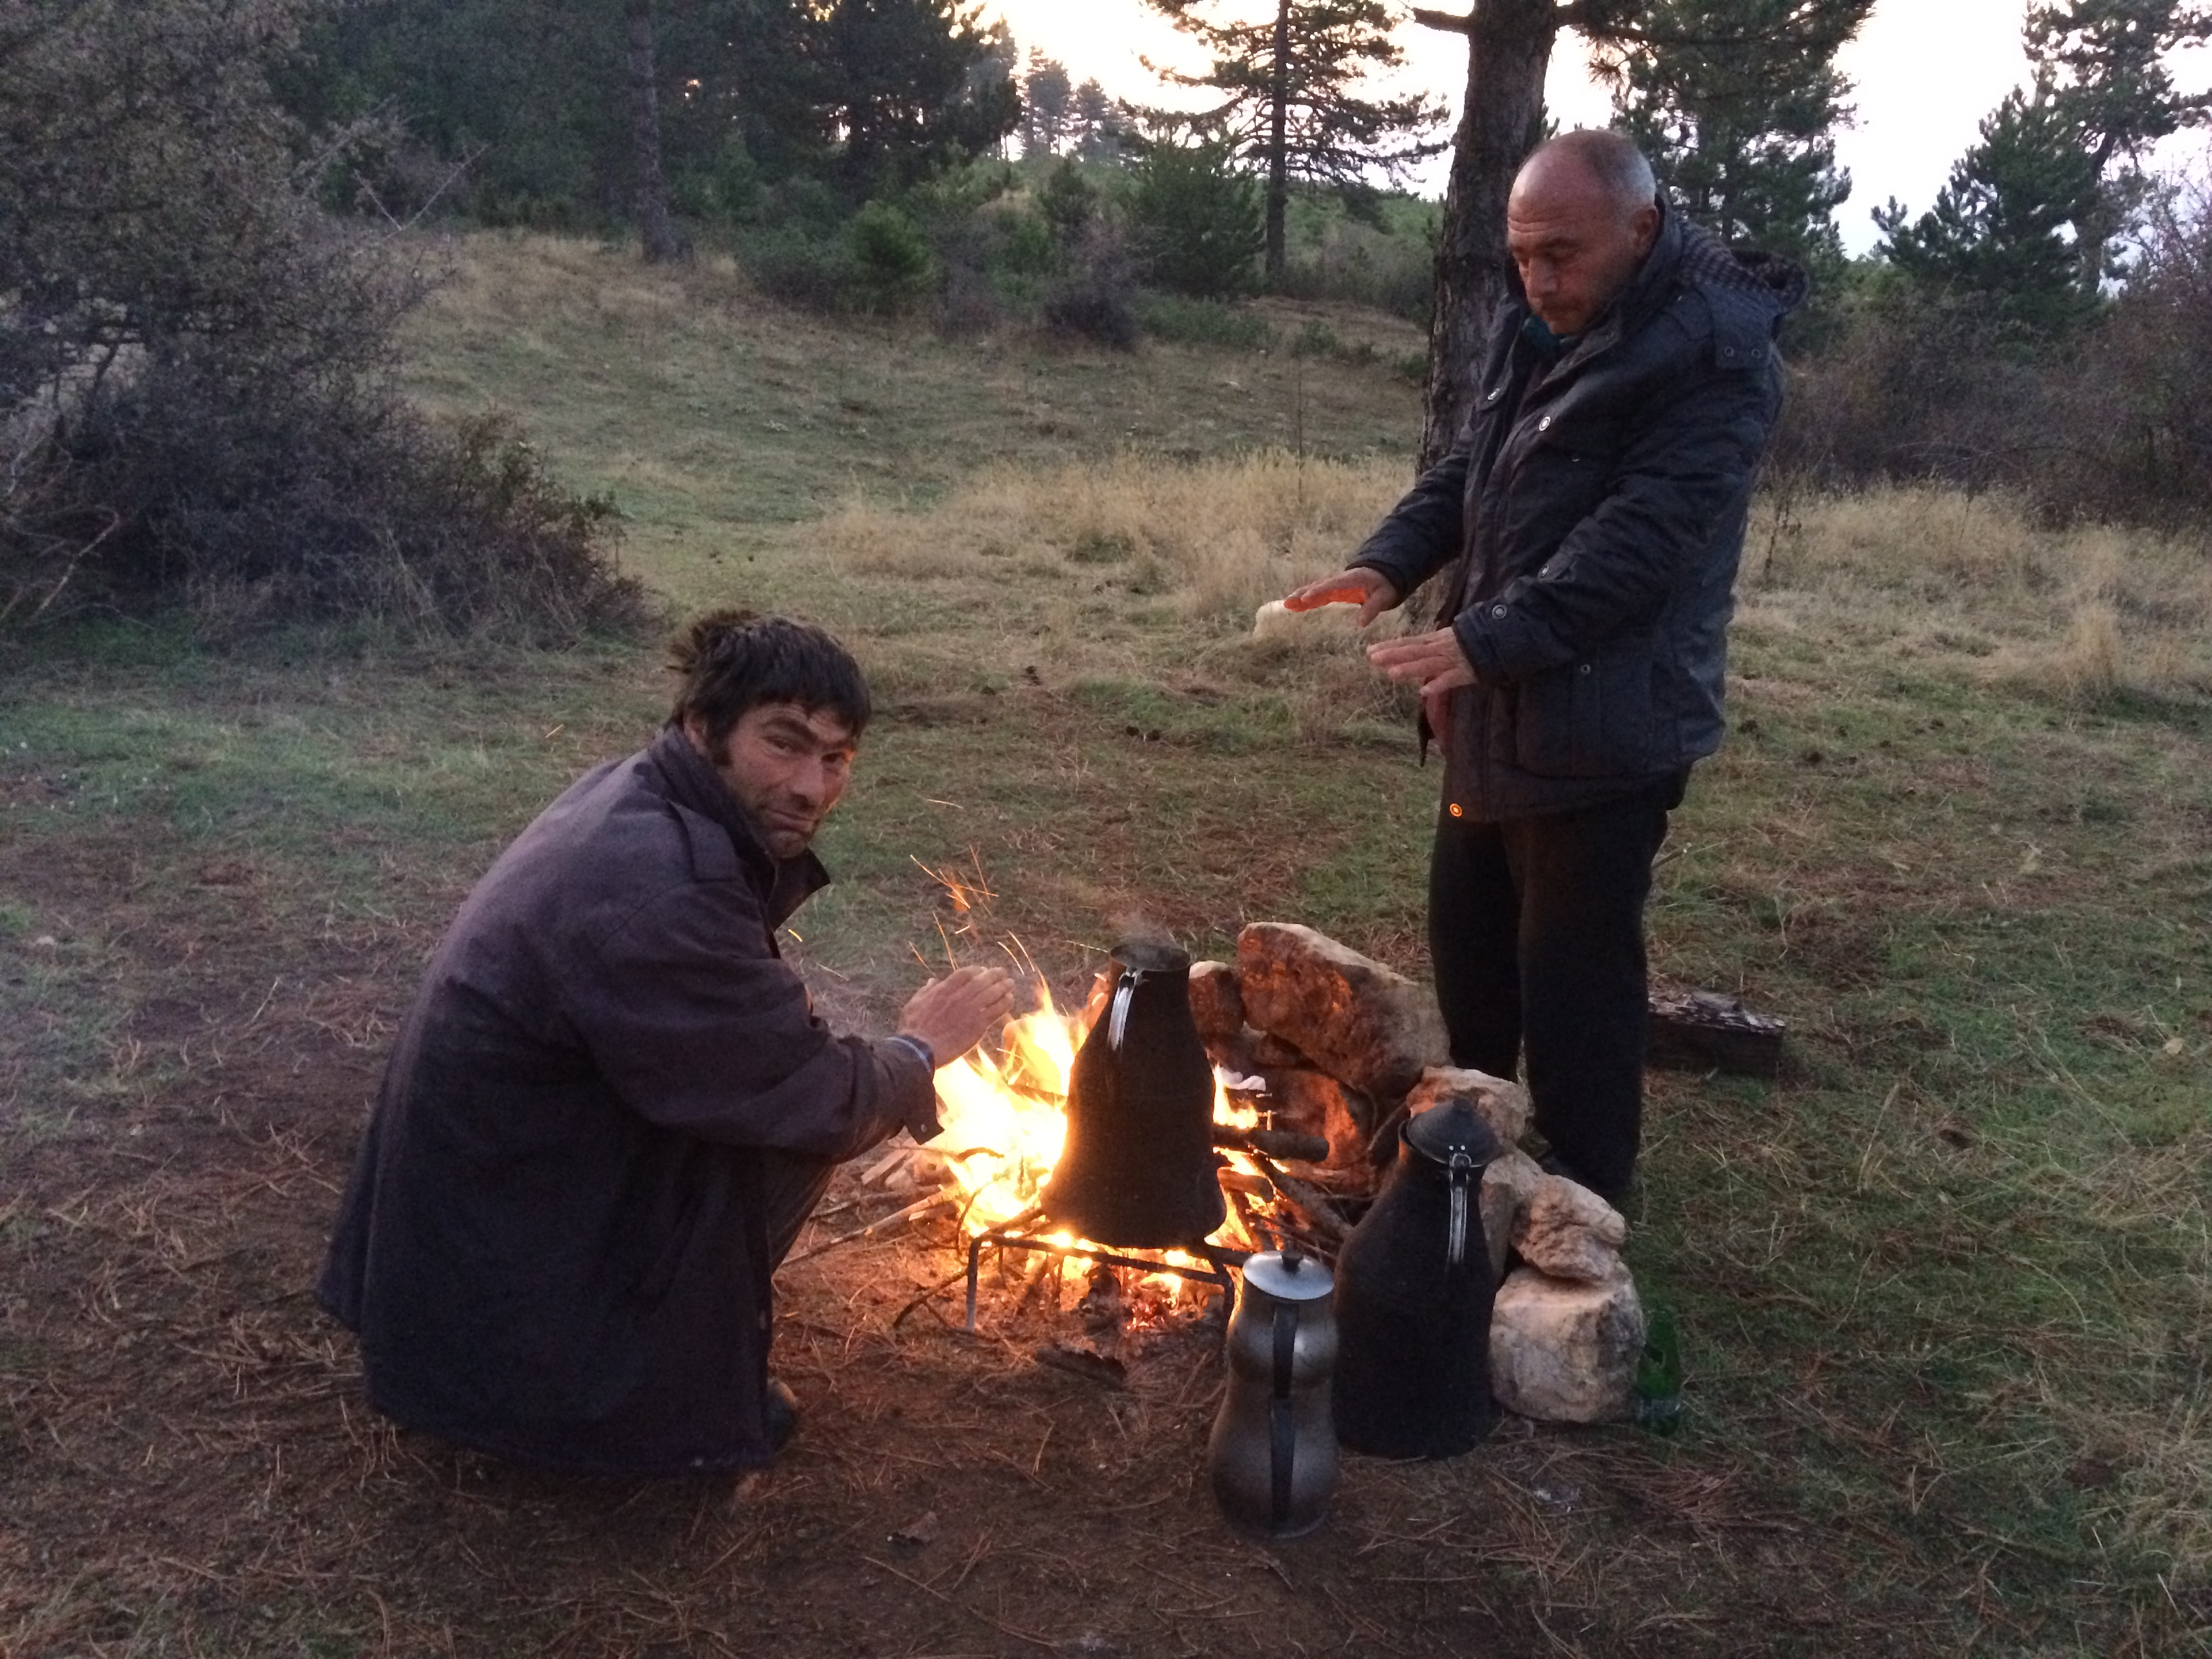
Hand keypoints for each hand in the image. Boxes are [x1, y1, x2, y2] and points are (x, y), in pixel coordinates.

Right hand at [898, 965, 1015, 1065]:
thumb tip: (932, 982)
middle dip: (995, 974)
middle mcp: (960, 996)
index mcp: (944, 989)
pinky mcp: (978, 1025)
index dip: (977, 970)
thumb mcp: (914, 1004)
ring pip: (992, 993)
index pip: (966, 973)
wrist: (921, 1048)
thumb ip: (926, 991)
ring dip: (1004, 987)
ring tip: (1011, 984)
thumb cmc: (913, 1028)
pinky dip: (1005, 1003)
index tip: (982, 971)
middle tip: (1003, 973)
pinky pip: (996, 1010)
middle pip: (982, 980)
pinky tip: (1010, 1000)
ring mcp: (971, 1010)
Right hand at [1283, 567, 1399, 627]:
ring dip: (1300, 596)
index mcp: (1350, 580)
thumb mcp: (1384, 596)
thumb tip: (1360, 624)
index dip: (1318, 591)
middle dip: (1303, 594)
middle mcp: (1338, 581)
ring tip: (1286, 604)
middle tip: (1288, 602)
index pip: (1332, 585)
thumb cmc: (1384, 585)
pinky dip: (1305, 600)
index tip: (1306, 598)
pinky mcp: (1332, 591)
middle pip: (1318, 586)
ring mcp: (1334, 585)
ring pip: (1314, 590)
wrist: (1383, 574)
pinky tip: (1293, 607)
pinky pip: (1317, 594)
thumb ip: (1372, 608)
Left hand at [1367, 627, 1475, 697]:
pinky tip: (1425, 692)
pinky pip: (1450, 680)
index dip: (1390, 646)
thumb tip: (1405, 652)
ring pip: (1428, 665)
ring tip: (1392, 674)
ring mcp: (1451, 661)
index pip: (1409, 642)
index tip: (1369, 651)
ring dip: (1411, 669)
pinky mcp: (1465, 673)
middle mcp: (1439, 649)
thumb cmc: (1469, 642)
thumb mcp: (1445, 639)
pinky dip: (1439, 685)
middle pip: (1414, 651)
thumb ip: (1427, 646)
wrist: (1498, 639)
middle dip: (1393, 655)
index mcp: (1434, 640)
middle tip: (1372, 658)